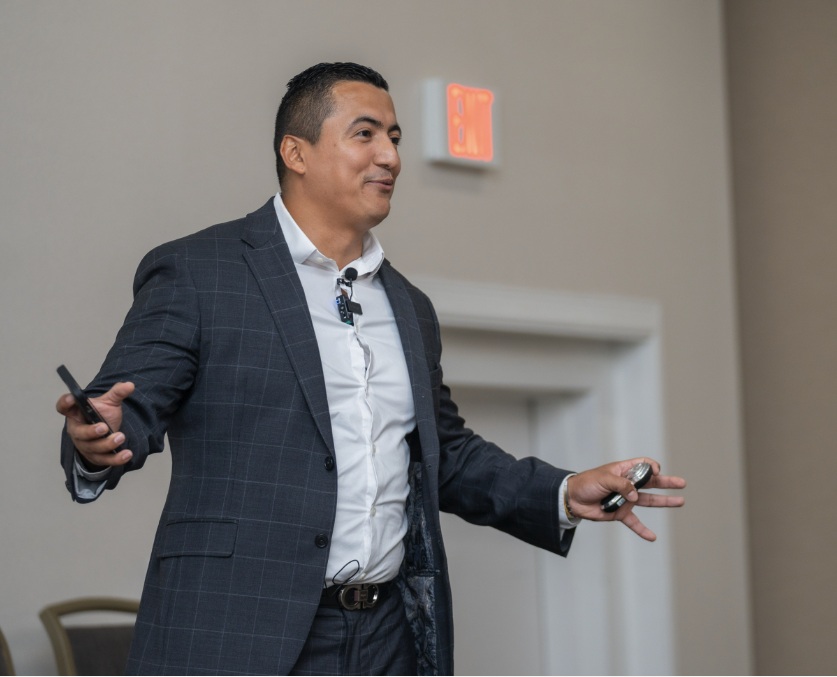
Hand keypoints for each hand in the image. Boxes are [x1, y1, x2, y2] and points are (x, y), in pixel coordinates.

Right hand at [56, 382, 134, 469]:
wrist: (107, 432)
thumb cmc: (102, 415)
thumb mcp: (109, 402)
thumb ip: (117, 393)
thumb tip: (129, 385)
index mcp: (76, 413)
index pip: (64, 407)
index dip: (65, 403)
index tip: (72, 398)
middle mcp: (77, 430)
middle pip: (79, 433)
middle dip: (90, 432)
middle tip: (104, 427)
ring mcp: (85, 445)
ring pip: (93, 448)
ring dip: (107, 444)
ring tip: (120, 437)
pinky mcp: (96, 457)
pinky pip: (105, 460)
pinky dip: (116, 458)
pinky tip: (127, 454)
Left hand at [566, 457, 685, 540]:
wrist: (573, 499)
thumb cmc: (586, 483)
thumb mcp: (604, 479)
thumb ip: (621, 485)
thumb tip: (635, 496)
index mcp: (623, 470)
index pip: (643, 465)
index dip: (652, 467)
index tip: (656, 472)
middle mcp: (628, 484)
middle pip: (652, 483)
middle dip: (667, 483)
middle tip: (682, 483)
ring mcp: (626, 499)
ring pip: (648, 500)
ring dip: (664, 501)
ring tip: (680, 501)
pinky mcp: (620, 513)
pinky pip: (634, 522)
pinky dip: (642, 530)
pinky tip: (652, 536)